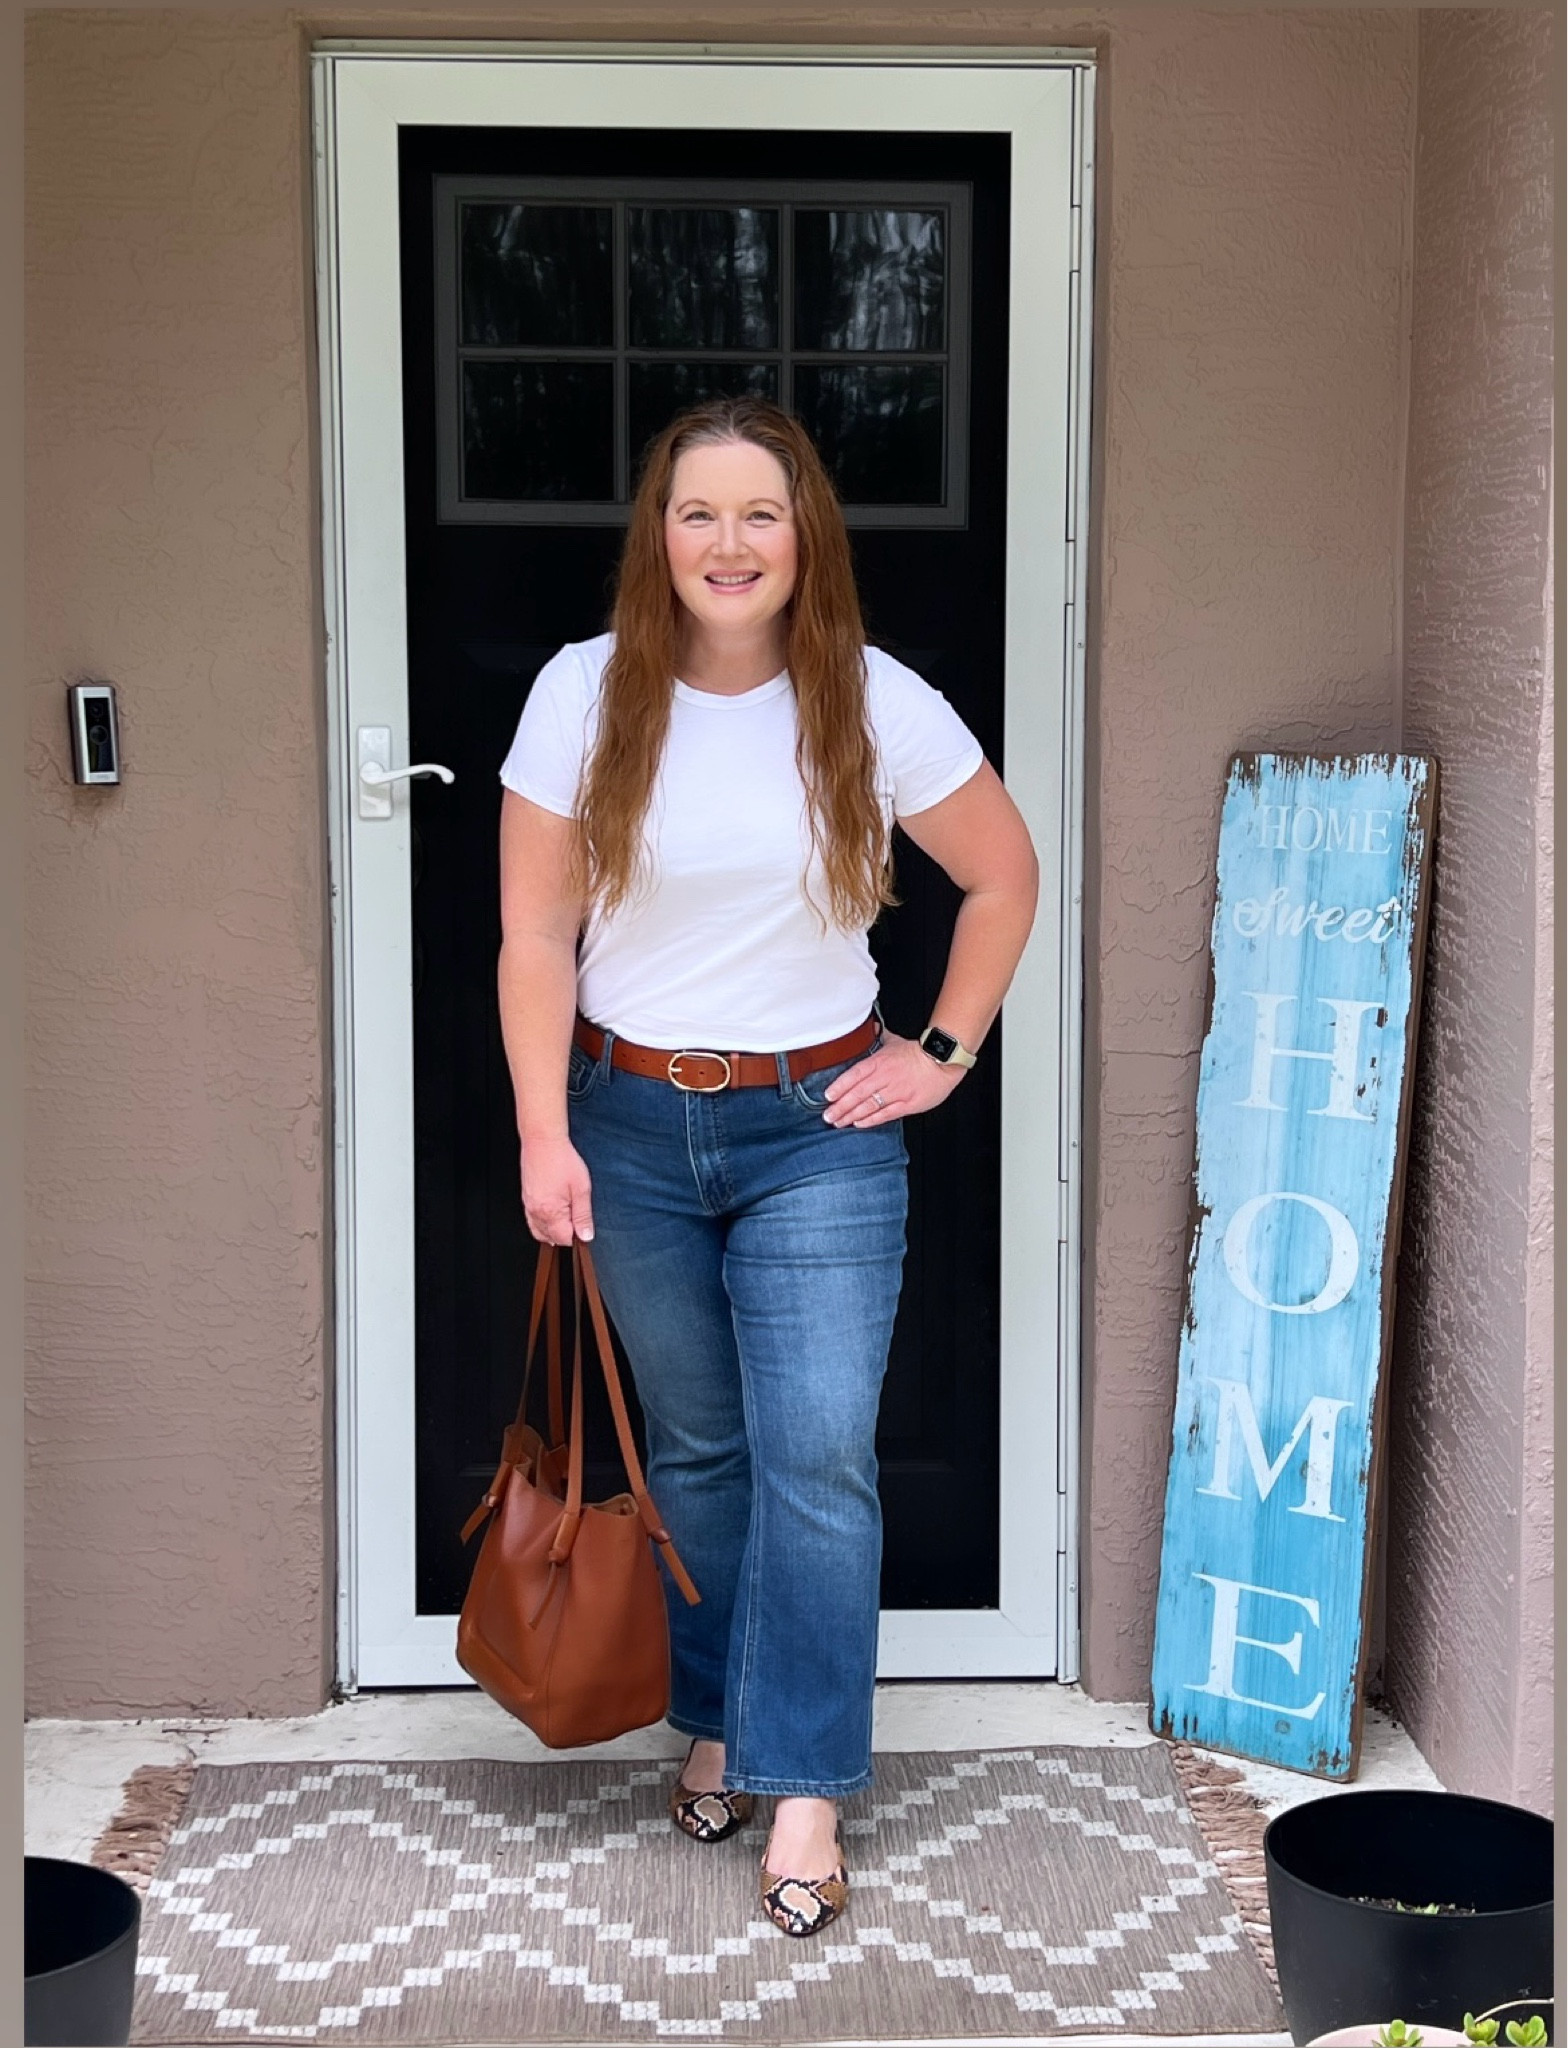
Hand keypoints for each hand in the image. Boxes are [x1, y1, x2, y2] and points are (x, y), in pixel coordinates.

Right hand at [519, 1133, 594, 1243]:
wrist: (543, 1141)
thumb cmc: (562, 1160)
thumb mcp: (581, 1188)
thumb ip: (583, 1215)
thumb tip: (586, 1235)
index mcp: (551, 1212)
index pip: (563, 1238)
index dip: (576, 1236)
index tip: (583, 1227)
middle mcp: (536, 1212)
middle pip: (550, 1237)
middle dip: (564, 1235)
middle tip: (576, 1222)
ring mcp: (529, 1206)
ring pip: (538, 1231)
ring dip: (552, 1231)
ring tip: (566, 1221)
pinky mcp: (526, 1199)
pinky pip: (531, 1221)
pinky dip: (541, 1225)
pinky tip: (551, 1218)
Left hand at [821, 1030, 966, 1127]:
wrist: (943, 1061)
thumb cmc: (918, 1052)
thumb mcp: (894, 1041)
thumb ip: (878, 1037)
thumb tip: (868, 1027)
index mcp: (880, 1062)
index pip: (854, 1074)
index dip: (840, 1086)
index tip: (827, 1096)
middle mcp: (885, 1077)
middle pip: (858, 1093)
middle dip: (840, 1106)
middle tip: (828, 1116)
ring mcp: (896, 1092)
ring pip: (869, 1106)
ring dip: (851, 1115)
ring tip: (839, 1123)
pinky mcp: (907, 1104)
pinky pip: (886, 1114)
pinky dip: (871, 1120)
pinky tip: (859, 1124)